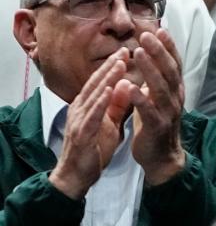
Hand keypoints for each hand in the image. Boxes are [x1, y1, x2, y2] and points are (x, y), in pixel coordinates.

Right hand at [48, 50, 130, 199]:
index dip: (113, 67)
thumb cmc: (94, 148)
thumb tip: (124, 84)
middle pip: (96, 84)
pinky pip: (91, 116)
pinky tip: (108, 91)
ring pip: (93, 95)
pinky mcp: (82, 134)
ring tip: (119, 63)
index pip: (101, 83)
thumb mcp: (110, 123)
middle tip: (124, 50)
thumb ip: (117, 105)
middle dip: (110, 66)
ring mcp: (79, 121)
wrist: (77, 176)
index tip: (127, 52)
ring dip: (106, 79)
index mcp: (88, 106)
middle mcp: (81, 109)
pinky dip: (99, 102)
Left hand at [125, 29, 186, 185]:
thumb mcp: (157, 98)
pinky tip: (131, 87)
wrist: (162, 157)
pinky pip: (149, 111)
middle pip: (169, 71)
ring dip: (150, 69)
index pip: (174, 64)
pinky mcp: (157, 127)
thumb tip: (150, 54)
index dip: (169, 47)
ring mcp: (168, 113)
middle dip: (159, 52)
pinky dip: (141, 99)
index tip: (161, 29)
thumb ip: (155, 78)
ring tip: (139, 53)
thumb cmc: (155, 123)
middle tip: (147, 34)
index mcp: (175, 90)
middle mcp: (176, 98)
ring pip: (161, 87)